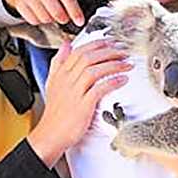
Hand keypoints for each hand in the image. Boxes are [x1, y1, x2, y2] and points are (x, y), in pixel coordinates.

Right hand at [4, 0, 83, 26]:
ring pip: (45, 19)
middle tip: (63, 18)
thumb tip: (78, 17)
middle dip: (63, 19)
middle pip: (57, 13)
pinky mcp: (21, 5)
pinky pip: (34, 21)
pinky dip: (38, 20)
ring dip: (49, 19)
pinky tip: (38, 12)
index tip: (80, 22)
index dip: (75, 13)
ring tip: (48, 11)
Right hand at [27, 40, 130, 166]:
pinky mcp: (83, 105)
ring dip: (113, 64)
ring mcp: (74, 92)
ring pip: (94, 70)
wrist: (51, 134)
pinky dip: (112, 82)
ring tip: (126, 64)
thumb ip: (59, 62)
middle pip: (88, 57)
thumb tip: (66, 44)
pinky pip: (99, 89)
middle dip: (108, 51)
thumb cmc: (55, 112)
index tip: (110, 42)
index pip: (79, 51)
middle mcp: (67, 80)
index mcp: (61, 73)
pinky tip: (122, 80)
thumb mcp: (52, 82)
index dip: (97, 44)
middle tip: (122, 51)